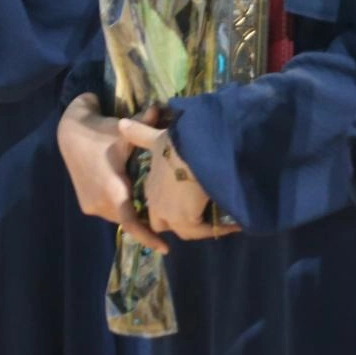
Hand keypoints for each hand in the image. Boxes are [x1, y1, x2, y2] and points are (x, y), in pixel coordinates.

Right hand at [55, 94, 166, 252]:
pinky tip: (137, 201)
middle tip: (172, 221)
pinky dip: (123, 209)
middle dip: (147, 223)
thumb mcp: (125, 132)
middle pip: (129, 220)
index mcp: (111, 191)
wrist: (69, 133)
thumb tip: (165, 110)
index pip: (131, 223)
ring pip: (119, 217)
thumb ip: (147, 127)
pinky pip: (110, 212)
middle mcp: (99, 204)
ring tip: (157, 211)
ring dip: (134, 215)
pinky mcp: (86, 204)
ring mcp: (91, 205)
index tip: (166, 248)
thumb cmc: (100, 133)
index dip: (148, 237)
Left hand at [119, 117, 234, 241]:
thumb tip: (122, 124)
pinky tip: (234, 222)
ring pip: (186, 230)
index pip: (156, 209)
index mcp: (152, 188)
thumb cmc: (178, 144)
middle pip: (166, 224)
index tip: (188, 204)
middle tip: (203, 215)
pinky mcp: (189, 219)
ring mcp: (172, 215)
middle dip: (182, 223)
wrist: (195, 150)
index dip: (169, 209)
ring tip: (222, 218)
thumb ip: (141, 135)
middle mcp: (159, 205)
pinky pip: (203, 230)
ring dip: (202, 227)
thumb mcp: (158, 138)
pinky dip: (218, 228)